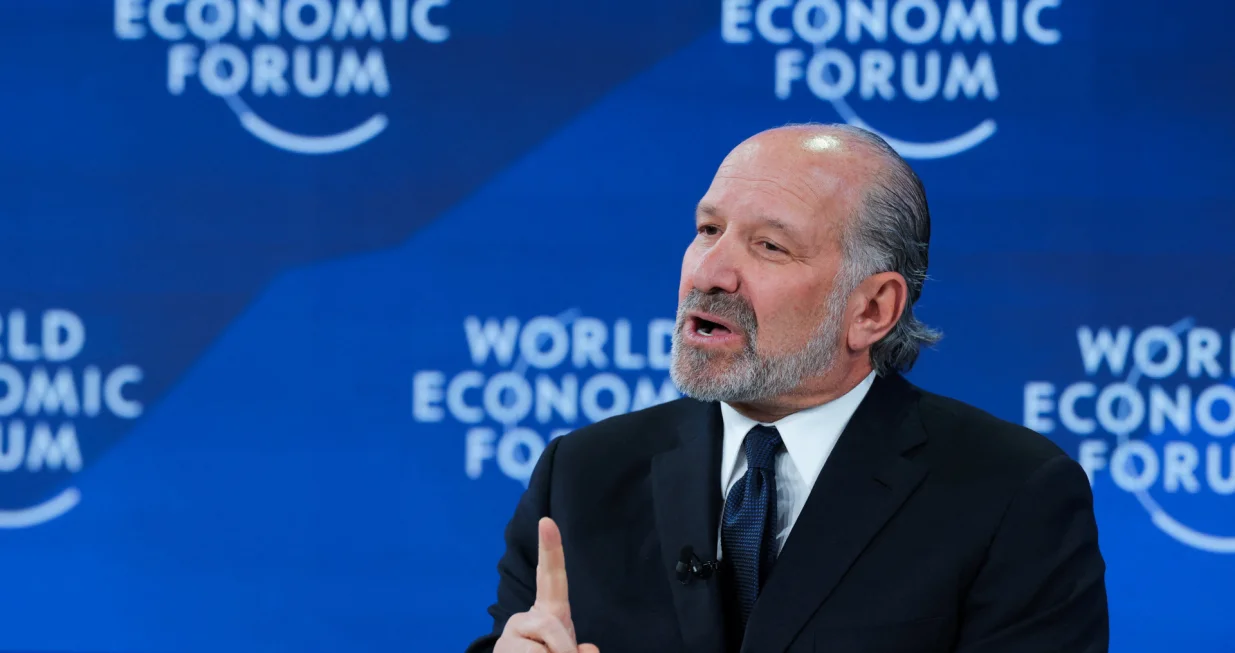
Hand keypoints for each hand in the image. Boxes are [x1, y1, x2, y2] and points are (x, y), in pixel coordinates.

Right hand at [494, 517, 600, 652]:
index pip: (551, 578)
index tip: (547, 521)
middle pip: (550, 623)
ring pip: (541, 648)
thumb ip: (579, 647)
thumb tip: (587, 649)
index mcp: (547, 613)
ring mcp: (509, 634)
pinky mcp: (502, 649)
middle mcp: (523, 618)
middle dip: (564, 648)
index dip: (550, 549)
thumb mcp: (571, 651)